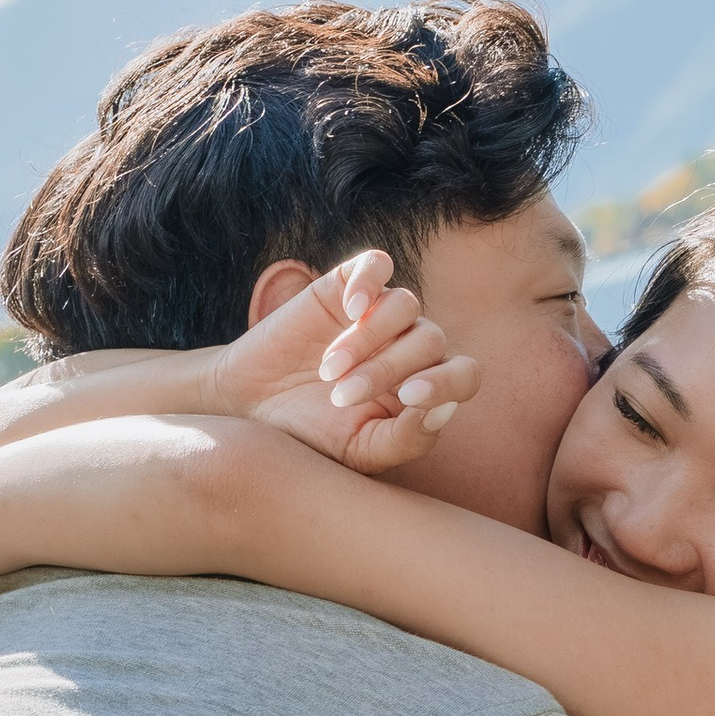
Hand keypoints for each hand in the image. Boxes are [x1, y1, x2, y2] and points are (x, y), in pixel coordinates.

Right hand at [208, 253, 477, 472]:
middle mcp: (409, 346)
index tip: (409, 397)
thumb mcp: (359, 451)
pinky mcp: (346, 286)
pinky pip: (377, 264)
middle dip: (386, 370)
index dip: (448, 381)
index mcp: (423, 386)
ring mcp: (379, 313)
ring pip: (406, 306)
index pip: (464, 374)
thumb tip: (443, 410)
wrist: (249, 409)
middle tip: (340, 397)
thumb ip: (406, 439)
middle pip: (430, 341)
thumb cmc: (310, 435)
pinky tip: (348, 309)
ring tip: (329, 371)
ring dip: (369, 338)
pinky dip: (368, 281)